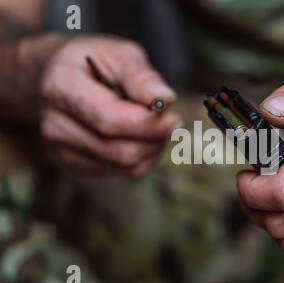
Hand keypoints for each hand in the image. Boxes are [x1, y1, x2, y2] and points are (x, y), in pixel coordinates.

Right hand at [39, 36, 181, 177]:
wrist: (65, 80)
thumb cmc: (97, 63)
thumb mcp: (119, 53)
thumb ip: (141, 76)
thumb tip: (165, 99)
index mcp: (61, 88)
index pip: (109, 120)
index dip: (148, 124)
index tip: (174, 117)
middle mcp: (55, 125)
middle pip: (120, 151)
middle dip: (156, 138)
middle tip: (171, 120)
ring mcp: (64, 151)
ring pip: (127, 167)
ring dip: (154, 148)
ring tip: (156, 125)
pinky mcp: (79, 167)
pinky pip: (126, 173)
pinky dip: (146, 157)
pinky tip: (143, 136)